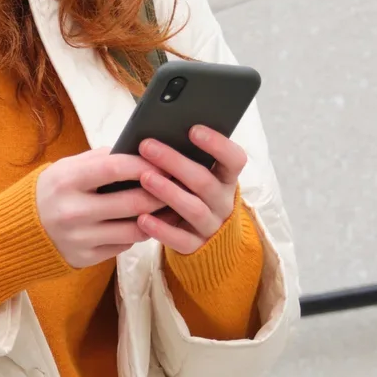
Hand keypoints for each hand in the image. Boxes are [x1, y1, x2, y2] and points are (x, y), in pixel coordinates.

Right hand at [35, 149, 169, 267]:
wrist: (22, 229)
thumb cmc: (53, 190)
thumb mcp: (67, 167)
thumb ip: (101, 159)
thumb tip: (140, 152)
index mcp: (67, 181)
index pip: (114, 169)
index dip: (143, 165)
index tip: (163, 162)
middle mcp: (72, 211)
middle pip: (131, 203)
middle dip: (161, 193)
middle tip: (177, 186)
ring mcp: (80, 238)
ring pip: (134, 230)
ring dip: (157, 217)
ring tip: (169, 206)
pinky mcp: (86, 258)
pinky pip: (125, 246)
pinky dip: (139, 233)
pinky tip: (148, 223)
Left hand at [135, 127, 245, 254]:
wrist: (208, 241)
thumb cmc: (193, 195)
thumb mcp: (196, 176)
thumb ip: (187, 159)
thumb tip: (156, 135)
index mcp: (226, 179)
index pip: (234, 159)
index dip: (217, 144)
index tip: (193, 129)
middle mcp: (223, 202)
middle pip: (204, 181)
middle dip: (175, 162)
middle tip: (147, 146)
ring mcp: (212, 226)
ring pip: (194, 209)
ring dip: (168, 192)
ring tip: (144, 178)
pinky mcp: (197, 247)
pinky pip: (181, 239)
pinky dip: (161, 229)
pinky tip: (142, 218)